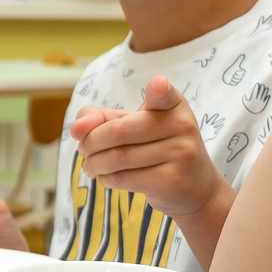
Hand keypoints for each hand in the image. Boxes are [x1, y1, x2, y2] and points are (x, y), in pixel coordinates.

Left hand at [71, 76, 228, 215]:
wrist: (195, 187)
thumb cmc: (158, 149)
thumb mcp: (135, 126)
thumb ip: (101, 118)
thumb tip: (76, 129)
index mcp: (173, 105)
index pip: (164, 94)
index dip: (159, 89)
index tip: (157, 84)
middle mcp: (181, 126)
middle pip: (118, 131)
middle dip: (90, 142)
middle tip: (84, 150)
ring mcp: (180, 154)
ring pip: (118, 158)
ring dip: (94, 164)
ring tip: (90, 166)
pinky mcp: (172, 180)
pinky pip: (124, 179)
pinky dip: (105, 178)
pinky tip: (106, 177)